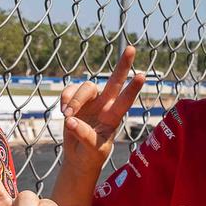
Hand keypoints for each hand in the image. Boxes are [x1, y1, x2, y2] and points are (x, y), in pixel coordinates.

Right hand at [61, 46, 145, 175]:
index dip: (132, 89)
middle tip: (131, 48)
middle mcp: (105, 105)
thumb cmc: (91, 155)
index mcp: (113, 118)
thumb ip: (84, 135)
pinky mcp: (76, 100)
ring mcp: (91, 101)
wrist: (80, 157)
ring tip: (67, 115)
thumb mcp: (92, 150)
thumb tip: (71, 120)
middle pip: (114, 81)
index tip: (141, 76)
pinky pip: (70, 90)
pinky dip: (65, 98)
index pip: (125, 101)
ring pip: (86, 88)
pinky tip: (63, 110)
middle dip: (122, 65)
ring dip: (75, 100)